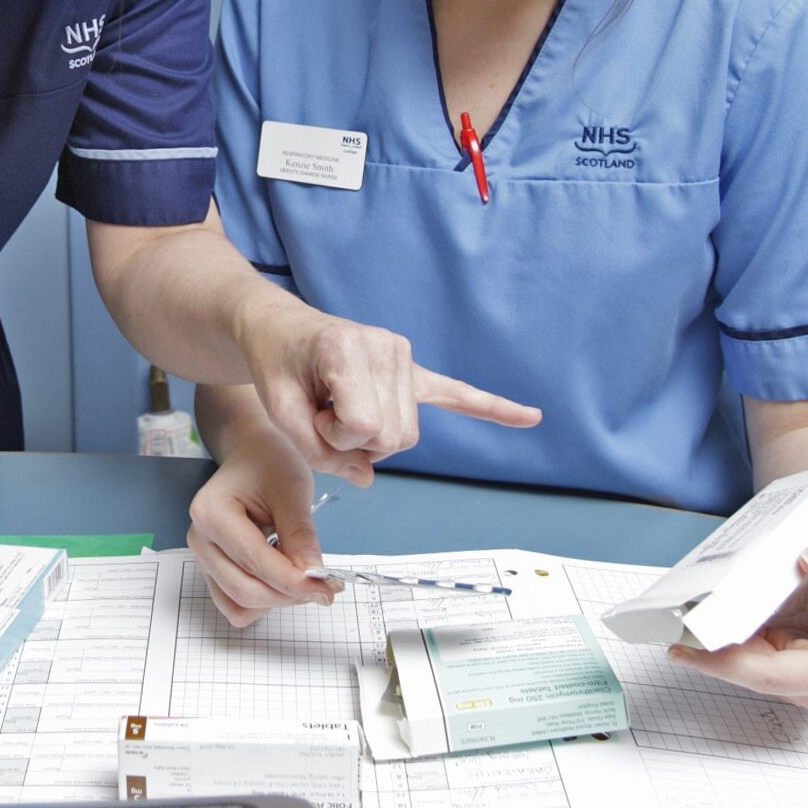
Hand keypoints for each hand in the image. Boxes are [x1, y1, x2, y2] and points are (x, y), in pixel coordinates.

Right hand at [185, 435, 335, 627]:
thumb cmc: (269, 464)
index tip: (328, 586)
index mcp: (211, 513)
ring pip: (240, 605)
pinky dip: (263, 602)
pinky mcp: (212, 571)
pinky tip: (283, 579)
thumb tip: (314, 578)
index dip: (293, 581)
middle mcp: (200, 540)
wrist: (251, 456)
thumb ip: (301, 535)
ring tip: (303, 578)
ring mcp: (202, 558)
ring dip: (277, 601)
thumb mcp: (293, 489)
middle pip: (245, 590)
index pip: (254, 562)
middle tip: (325, 585)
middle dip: (289, 595)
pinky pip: (236, 605)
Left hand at [238, 304, 539, 484]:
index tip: (312, 417)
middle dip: (354, 444)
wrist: (278, 329)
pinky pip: (457, 393)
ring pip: (408, 435)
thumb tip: (366, 478)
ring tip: (338, 410)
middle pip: (395, 436)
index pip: (366, 426)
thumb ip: (320, 451)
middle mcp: (387, 347)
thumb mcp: (280, 411)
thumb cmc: (277, 366)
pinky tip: (531, 416)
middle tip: (321, 415)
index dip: (334, 438)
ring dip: (371, 439)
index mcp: (350, 349)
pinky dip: (493, 408)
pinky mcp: (412, 369)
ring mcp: (403, 356)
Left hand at [668, 531, 807, 711]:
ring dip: (707, 645)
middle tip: (668, 624)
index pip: (771, 676)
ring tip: (672, 618)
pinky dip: (716, 636)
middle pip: (747, 672)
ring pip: (739, 664)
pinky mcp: (776, 665)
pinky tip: (692, 617)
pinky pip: (739, 653)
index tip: (688, 646)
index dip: (726, 664)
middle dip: (708, 651)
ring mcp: (792, 679)